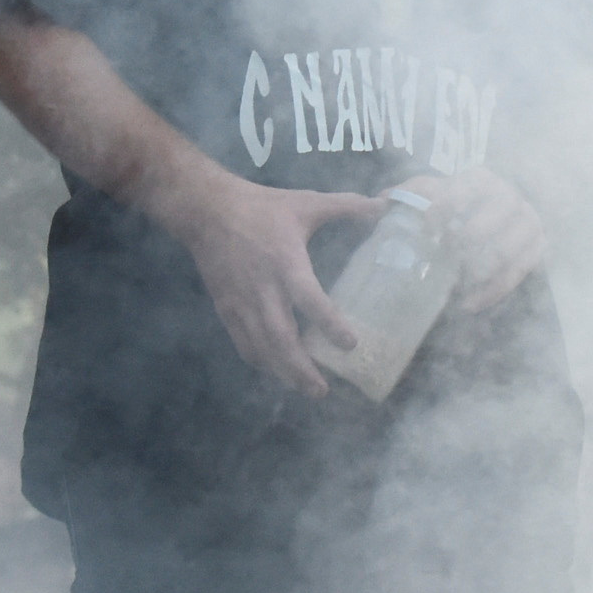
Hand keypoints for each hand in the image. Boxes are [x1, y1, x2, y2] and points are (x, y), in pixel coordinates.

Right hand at [159, 167, 388, 394]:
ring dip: (283, 372)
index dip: (330, 324)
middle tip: (323, 390)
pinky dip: (260, 361)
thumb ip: (347, 206)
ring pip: (262, 347)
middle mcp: (263, 289)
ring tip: (306, 390)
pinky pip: (243, 342)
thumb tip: (386, 204)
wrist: (206, 210)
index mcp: (286, 263)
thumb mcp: (306, 202)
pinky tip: (276, 372)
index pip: (310, 300)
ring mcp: (242, 302)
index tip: (350, 345)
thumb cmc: (261, 207)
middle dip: (302, 368)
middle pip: (282, 338)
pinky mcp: (226, 307)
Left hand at [405, 167, 551, 312]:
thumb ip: (404, 198)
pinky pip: (515, 276)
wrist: (496, 219)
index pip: (468, 187)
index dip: (448, 202)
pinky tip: (467, 304)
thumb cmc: (454, 207)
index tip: (428, 223)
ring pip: (507, 250)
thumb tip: (371, 203)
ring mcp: (527, 224)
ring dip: (478, 270)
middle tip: (445, 253)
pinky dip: (490, 293)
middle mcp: (509, 198)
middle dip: (468, 237)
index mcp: (482, 180)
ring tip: (454, 284)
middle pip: (494, 217)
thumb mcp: (431, 197)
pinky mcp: (536, 250)